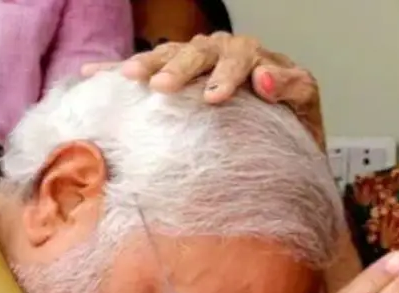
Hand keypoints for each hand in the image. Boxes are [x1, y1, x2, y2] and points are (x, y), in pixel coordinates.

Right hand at [82, 32, 324, 146]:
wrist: (284, 134)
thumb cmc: (294, 123)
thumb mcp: (305, 108)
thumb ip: (293, 88)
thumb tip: (263, 79)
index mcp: (257, 58)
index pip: (241, 58)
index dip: (227, 75)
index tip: (214, 97)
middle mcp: (225, 52)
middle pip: (201, 53)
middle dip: (181, 68)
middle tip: (163, 86)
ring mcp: (199, 61)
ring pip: (171, 55)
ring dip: (149, 63)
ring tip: (130, 77)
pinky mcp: (179, 75)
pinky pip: (148, 68)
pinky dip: (119, 70)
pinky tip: (93, 74)